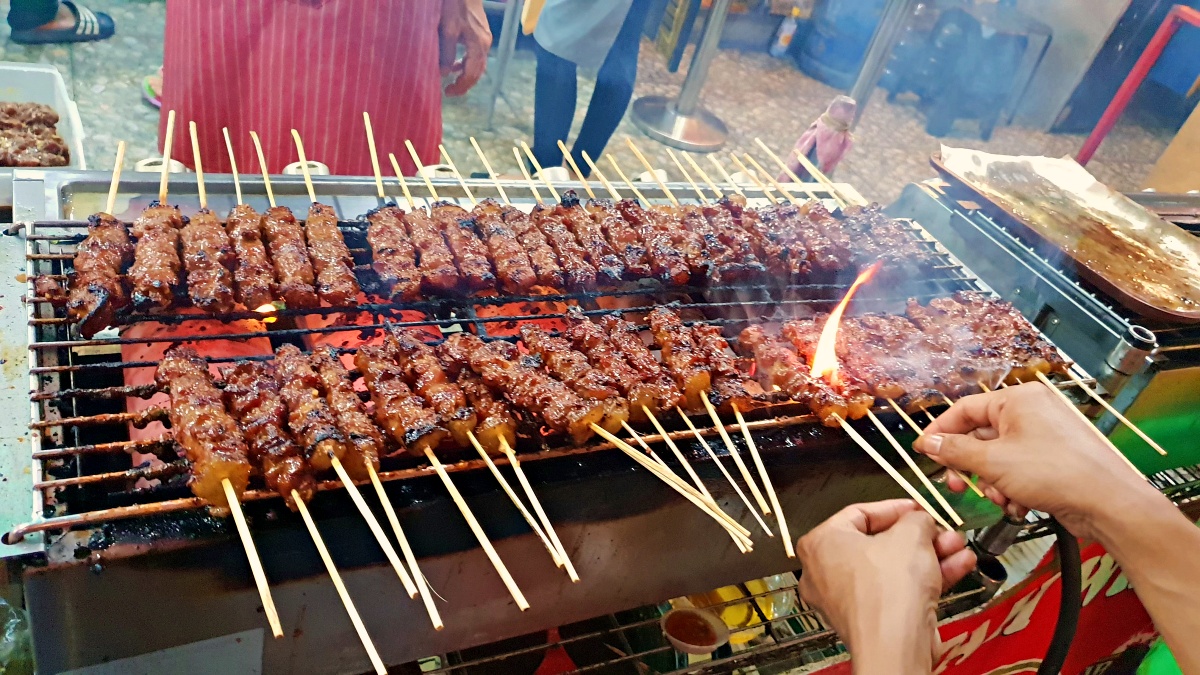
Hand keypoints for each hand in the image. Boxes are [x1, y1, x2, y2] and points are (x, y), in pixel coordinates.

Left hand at [440, 0, 491, 96]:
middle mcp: (485, 44)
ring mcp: (485, 39)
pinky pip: (476, 56)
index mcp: (478, 45)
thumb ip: (446, 52)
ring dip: (466, 75)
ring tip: (453, 82)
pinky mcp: (481, 35)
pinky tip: (456, 65)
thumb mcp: (447, 29)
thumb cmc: (454, 6)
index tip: (447, 92)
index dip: (460, 86)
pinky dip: (467, 64)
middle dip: (464, 85)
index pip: (471, 74)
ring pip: (478, 65)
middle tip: (449, 92)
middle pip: (477, 72)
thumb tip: (444, 73)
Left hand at [796, 500, 974, 668]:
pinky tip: (958, 566)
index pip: (859, 513)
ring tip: (956, 546)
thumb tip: (920, 520)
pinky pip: (899, 590)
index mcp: (821, 543)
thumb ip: (916, 519)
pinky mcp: (871, 620)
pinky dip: (927, 578)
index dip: (894, 507)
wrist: (897, 644)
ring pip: (894, 568)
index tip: (916, 507)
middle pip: (880, 543)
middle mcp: (826, 572)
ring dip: (930, 556)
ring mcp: (848, 599)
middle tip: (940, 530)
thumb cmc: (888, 589)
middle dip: (920, 536)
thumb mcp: (910, 534)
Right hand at [914, 382, 1153, 540]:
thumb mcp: (992, 462)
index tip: (925, 452)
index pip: (965, 409)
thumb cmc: (1054, 472)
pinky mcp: (1054, 459)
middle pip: (981, 435)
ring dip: (991, 481)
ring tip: (999, 498)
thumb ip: (955, 451)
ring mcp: (1045, 436)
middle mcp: (1031, 412)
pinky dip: (1011, 487)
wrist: (1106, 503)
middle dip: (969, 465)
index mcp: (1017, 400)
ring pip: (998, 457)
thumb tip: (930, 443)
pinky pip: (1018, 469)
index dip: (941, 432)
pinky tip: (1017, 504)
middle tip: (956, 485)